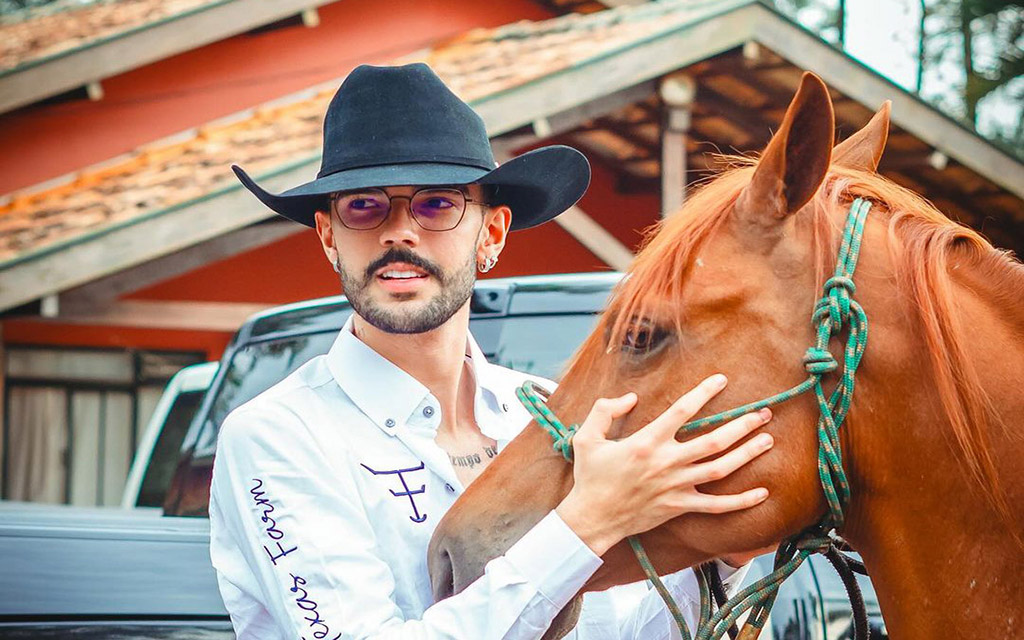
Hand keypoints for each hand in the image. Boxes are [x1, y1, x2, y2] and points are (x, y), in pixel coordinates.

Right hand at [556, 374, 772, 555]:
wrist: (593, 518)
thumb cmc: (590, 477)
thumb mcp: (587, 438)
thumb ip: (605, 410)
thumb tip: (630, 398)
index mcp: (646, 442)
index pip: (682, 410)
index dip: (704, 392)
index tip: (722, 380)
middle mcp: (666, 462)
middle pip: (714, 441)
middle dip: (742, 425)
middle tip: (762, 413)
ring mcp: (676, 487)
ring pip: (721, 469)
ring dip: (747, 454)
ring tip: (768, 440)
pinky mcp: (679, 507)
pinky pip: (717, 506)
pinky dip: (741, 501)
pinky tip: (762, 493)